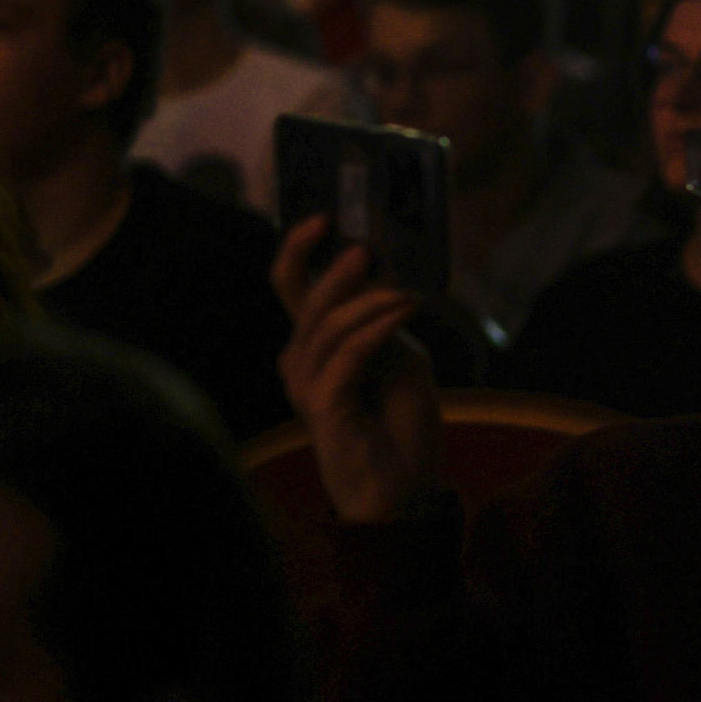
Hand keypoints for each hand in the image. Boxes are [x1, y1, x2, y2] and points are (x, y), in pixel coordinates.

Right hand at [273, 216, 442, 524]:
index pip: (290, 287)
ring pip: (329, 325)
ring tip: (410, 295)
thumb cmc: (399, 422)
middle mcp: (301, 360)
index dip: (298, 249)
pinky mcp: (323, 407)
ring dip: (373, 302)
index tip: (323, 216)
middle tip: (366, 249)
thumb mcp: (401, 355)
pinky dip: (376, 328)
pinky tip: (404, 311)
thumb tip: (386, 275)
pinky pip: (346, 355)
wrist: (405, 485)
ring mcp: (307, 385)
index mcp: (315, 344)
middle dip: (335, 270)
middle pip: (304, 300)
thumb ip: (385, 317)